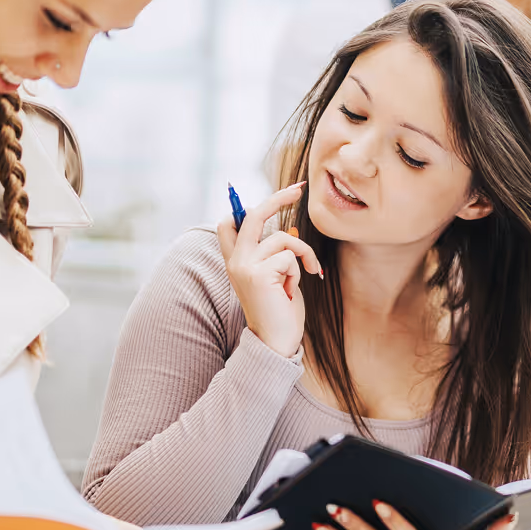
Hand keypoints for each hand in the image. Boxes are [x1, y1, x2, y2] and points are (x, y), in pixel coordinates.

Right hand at [216, 184, 321, 357]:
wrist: (275, 341)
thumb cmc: (279, 310)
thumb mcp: (276, 276)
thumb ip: (274, 253)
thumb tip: (289, 229)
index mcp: (235, 260)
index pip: (229, 223)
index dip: (244, 207)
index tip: (271, 198)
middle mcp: (235, 260)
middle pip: (254, 215)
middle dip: (279, 198)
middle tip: (299, 188)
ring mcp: (244, 266)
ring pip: (283, 238)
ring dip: (301, 254)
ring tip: (299, 278)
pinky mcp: (258, 273)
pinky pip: (290, 256)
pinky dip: (299, 271)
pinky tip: (290, 290)